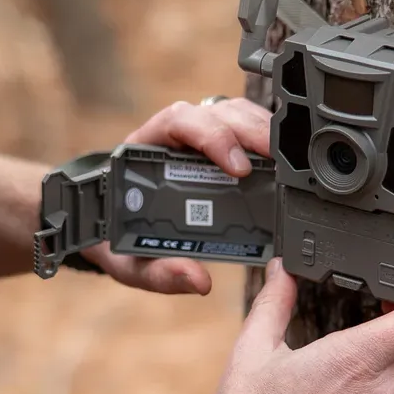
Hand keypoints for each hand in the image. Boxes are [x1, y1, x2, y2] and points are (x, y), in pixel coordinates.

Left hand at [83, 97, 271, 294]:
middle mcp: (170, 138)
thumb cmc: (114, 240)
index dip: (212, 136)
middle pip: (215, 113)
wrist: (104, 228)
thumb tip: (198, 279)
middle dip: (250, 131)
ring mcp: (195, 140)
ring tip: (288, 160)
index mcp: (141, 152)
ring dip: (262, 130)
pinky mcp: (214, 149)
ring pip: (233, 114)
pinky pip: (242, 128)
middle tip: (279, 163)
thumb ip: (158, 272)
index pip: (179, 122)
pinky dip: (265, 137)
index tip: (238, 167)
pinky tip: (284, 158)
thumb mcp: (129, 263)